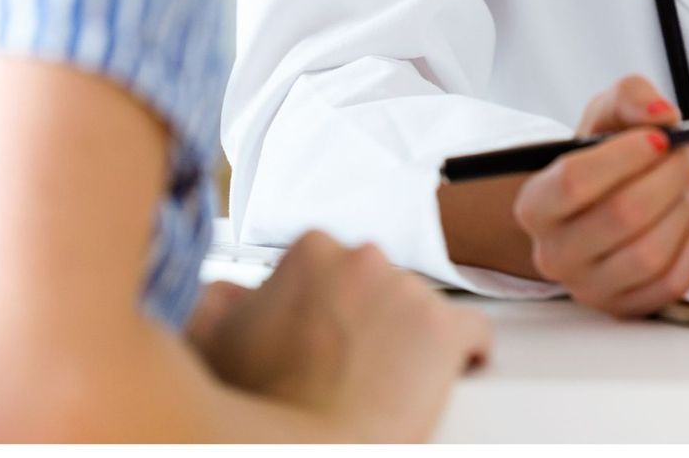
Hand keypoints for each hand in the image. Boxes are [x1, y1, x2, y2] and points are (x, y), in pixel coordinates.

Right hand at [185, 230, 490, 441]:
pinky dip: (464, 356)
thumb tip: (231, 292)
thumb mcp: (215, 339)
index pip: (335, 268)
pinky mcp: (448, 330)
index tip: (323, 339)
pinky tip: (451, 377)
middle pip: (379, 285)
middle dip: (369, 321)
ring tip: (384, 385)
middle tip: (349, 368)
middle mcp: (364, 258)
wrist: (306, 449)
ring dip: (408, 341)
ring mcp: (409, 291)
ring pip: (420, 310)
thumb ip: (222, 300)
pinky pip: (472, 334)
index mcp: (311, 251)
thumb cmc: (259, 404)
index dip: (328, 310)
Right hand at [509, 74, 688, 316]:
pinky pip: (671, 284)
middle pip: (620, 217)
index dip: (625, 156)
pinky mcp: (624, 307)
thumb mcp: (607, 114)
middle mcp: (553, 253)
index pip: (574, 182)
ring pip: (648, 255)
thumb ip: (631, 97)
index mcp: (536, 203)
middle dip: (668, 178)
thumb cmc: (602, 160)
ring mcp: (588, 287)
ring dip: (682, 211)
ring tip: (686, 187)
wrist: (602, 204)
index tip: (660, 137)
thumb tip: (662, 115)